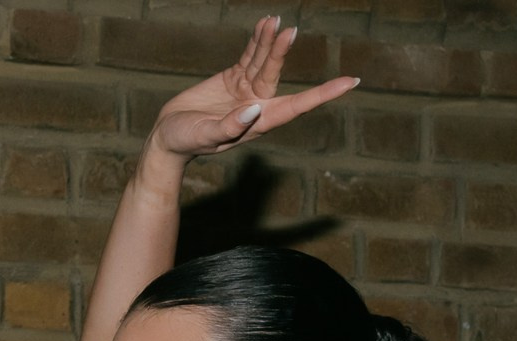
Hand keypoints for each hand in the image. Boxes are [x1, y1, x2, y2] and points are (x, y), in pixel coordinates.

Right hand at [146, 16, 357, 163]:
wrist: (166, 138)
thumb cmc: (185, 142)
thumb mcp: (204, 136)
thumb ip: (229, 126)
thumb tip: (254, 110)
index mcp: (258, 123)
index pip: (296, 106)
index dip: (323, 94)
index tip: (349, 83)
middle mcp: (258, 105)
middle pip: (275, 75)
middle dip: (281, 53)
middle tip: (290, 31)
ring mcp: (246, 91)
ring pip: (264, 62)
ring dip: (270, 43)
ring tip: (276, 22)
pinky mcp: (233, 79)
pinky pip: (250, 56)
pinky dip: (258, 41)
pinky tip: (266, 25)